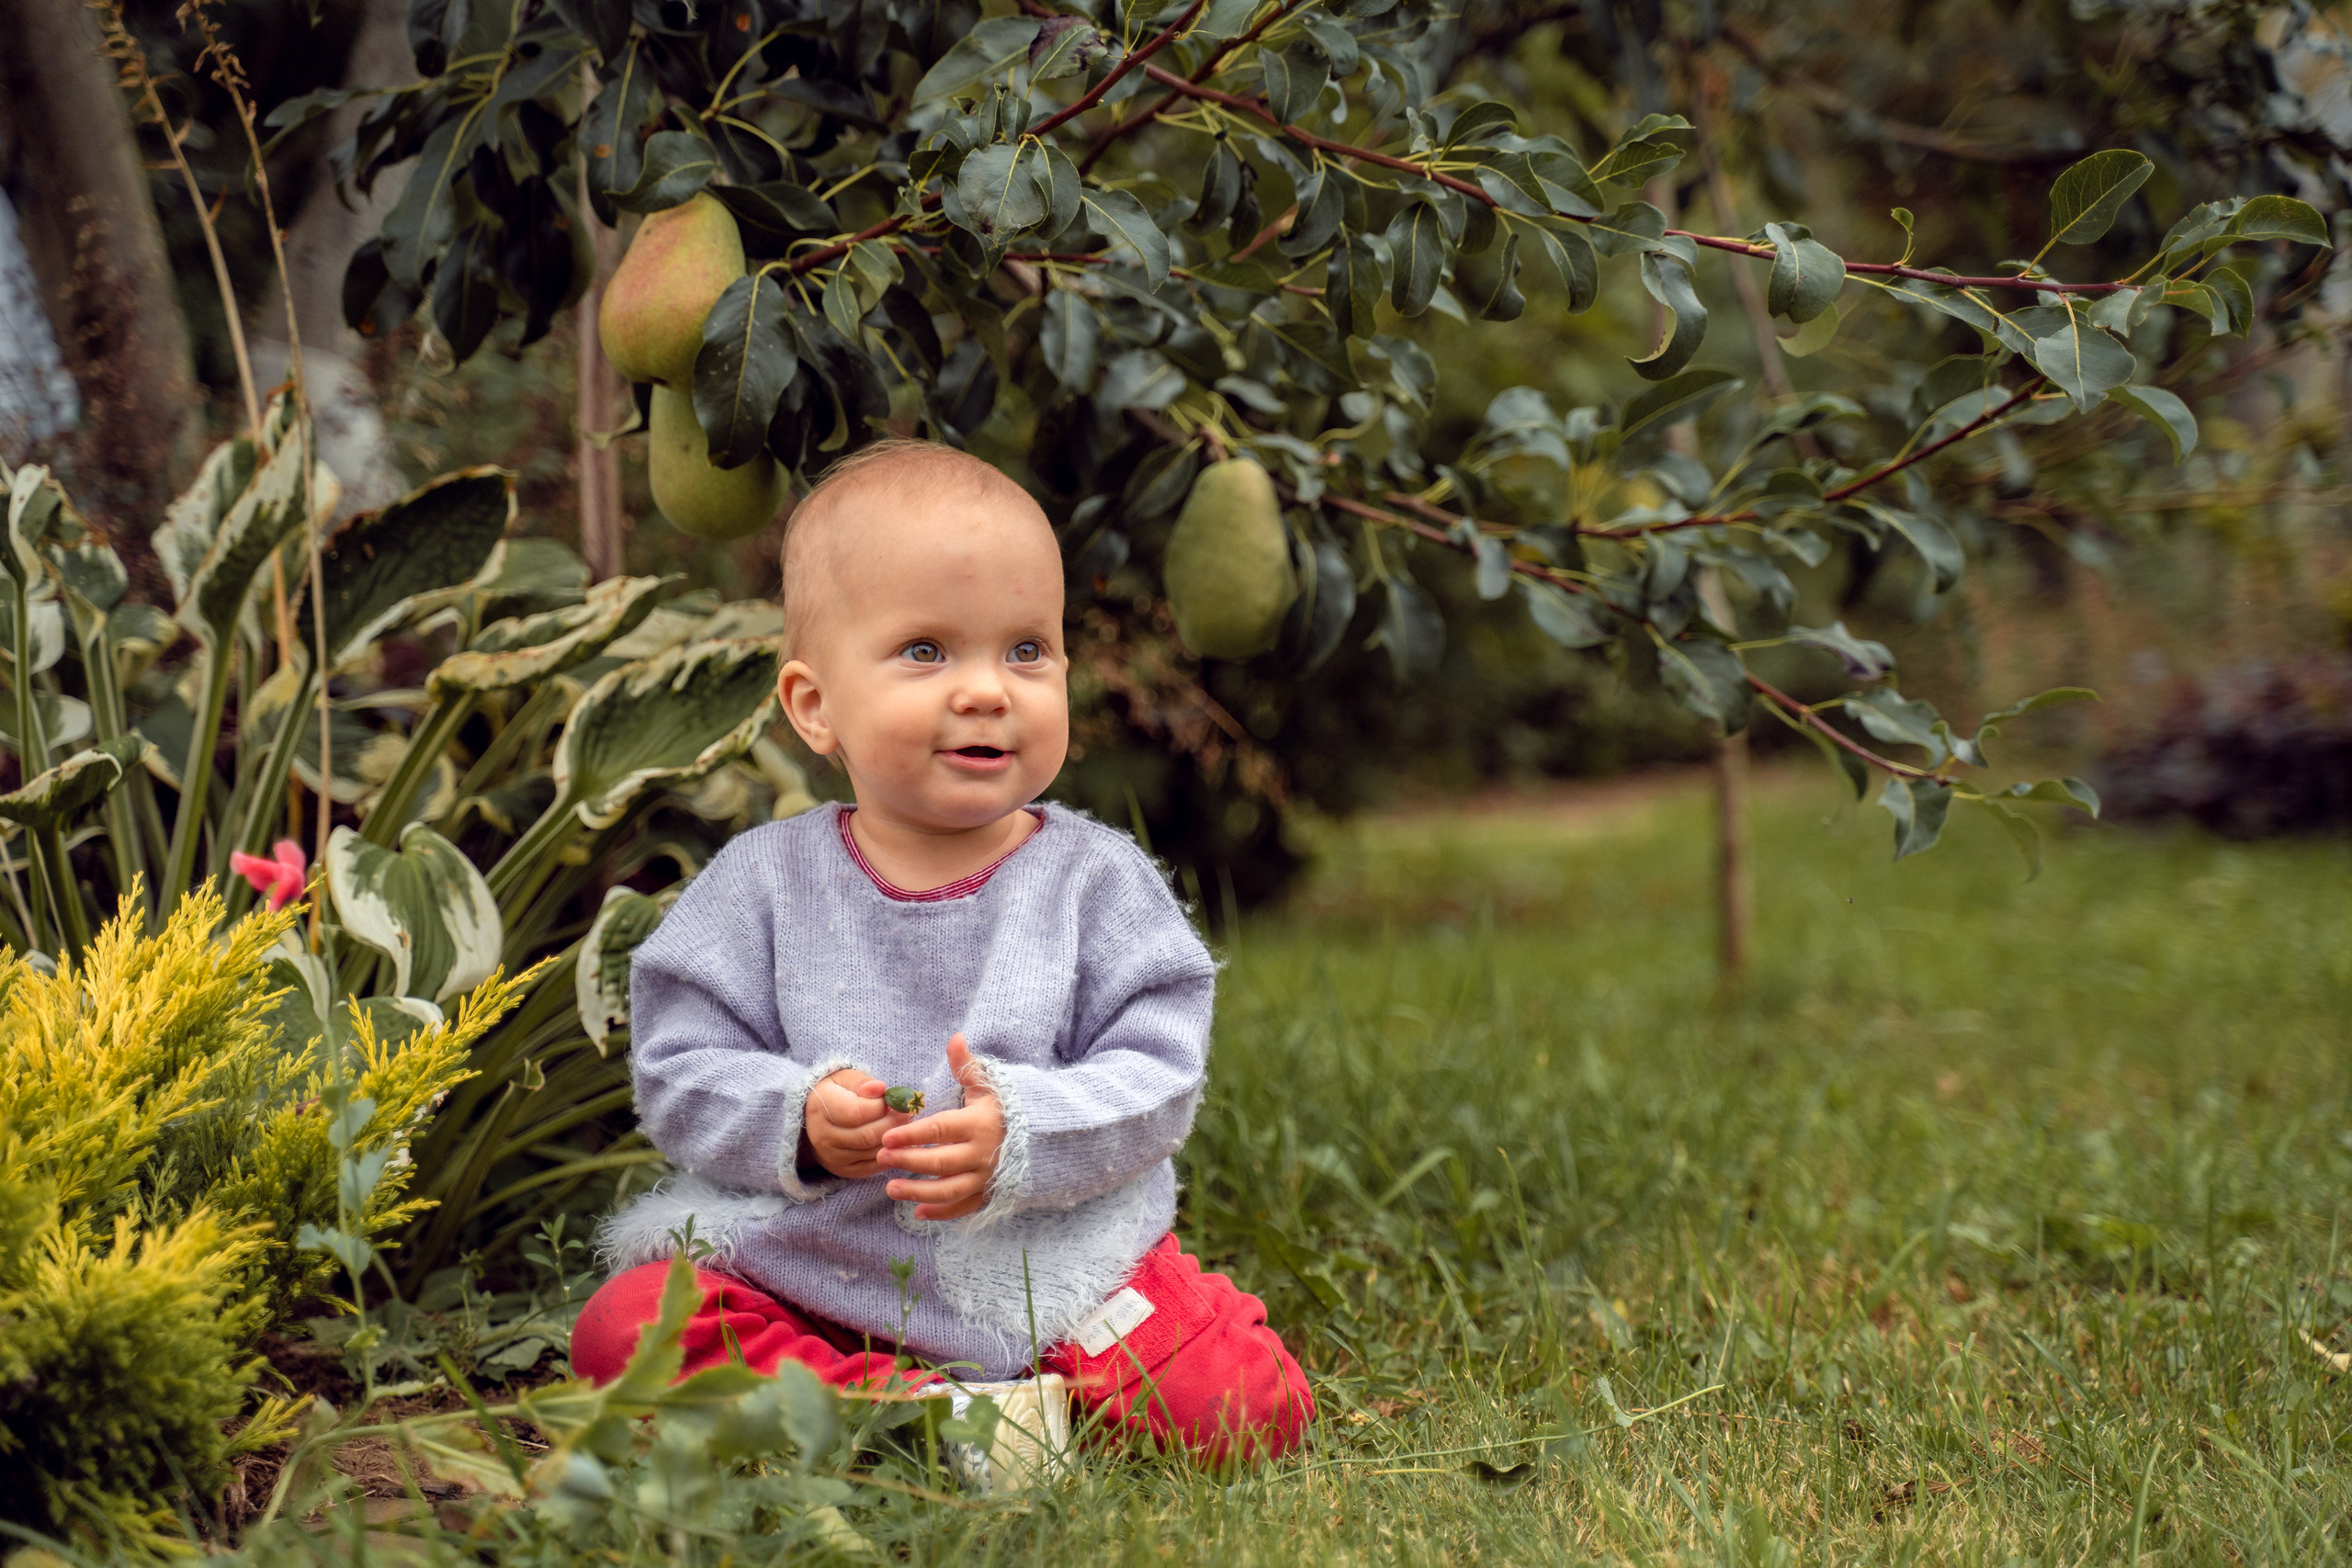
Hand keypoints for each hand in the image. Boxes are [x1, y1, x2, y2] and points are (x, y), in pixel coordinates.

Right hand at [802, 1068, 912, 1179]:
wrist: (815, 1120)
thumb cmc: (836, 1094)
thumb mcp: (845, 1079)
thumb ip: (862, 1082)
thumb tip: (880, 1089)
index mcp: (821, 1108)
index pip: (857, 1112)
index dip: (882, 1106)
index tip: (895, 1100)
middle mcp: (822, 1136)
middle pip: (867, 1136)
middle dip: (893, 1124)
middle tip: (907, 1114)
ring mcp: (831, 1157)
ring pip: (873, 1153)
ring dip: (894, 1140)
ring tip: (903, 1125)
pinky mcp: (843, 1170)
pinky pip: (873, 1167)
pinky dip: (889, 1154)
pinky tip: (897, 1141)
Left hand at [876, 1034, 1004, 1220]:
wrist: (1045, 1136)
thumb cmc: (1007, 1108)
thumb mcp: (988, 1085)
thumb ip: (967, 1065)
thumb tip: (955, 1038)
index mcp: (978, 1124)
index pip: (939, 1130)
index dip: (912, 1134)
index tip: (887, 1136)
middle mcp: (982, 1153)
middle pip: (939, 1162)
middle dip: (908, 1161)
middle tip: (882, 1158)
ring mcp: (986, 1177)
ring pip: (948, 1190)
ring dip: (918, 1192)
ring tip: (890, 1189)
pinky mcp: (989, 1194)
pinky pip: (963, 1207)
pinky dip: (941, 1213)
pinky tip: (917, 1213)